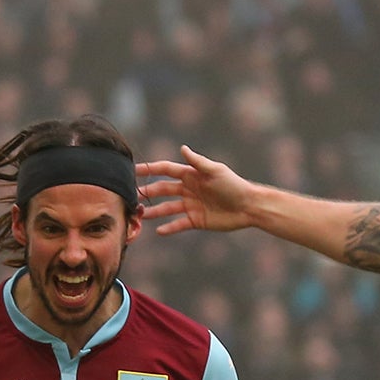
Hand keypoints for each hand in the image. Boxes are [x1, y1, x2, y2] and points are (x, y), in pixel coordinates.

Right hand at [137, 146, 258, 235]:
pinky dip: (168, 228)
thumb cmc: (233, 185)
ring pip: (167, 208)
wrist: (248, 207)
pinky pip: (178, 224)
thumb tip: (182, 149)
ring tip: (141, 215)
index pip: (166, 170)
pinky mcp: (195, 220)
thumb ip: (198, 162)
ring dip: (154, 211)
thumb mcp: (215, 171)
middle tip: (131, 196)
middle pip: (163, 189)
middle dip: (147, 191)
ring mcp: (191, 205)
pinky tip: (159, 231)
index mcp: (191, 175)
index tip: (133, 170)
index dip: (150, 169)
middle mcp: (188, 189)